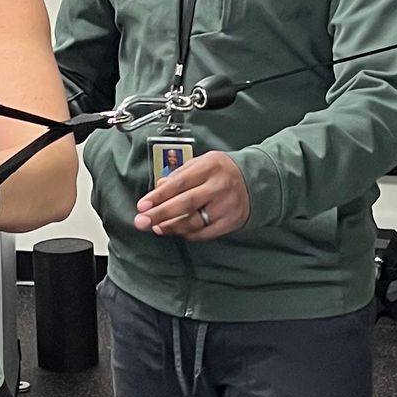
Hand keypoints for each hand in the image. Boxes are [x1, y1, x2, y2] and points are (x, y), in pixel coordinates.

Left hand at [134, 150, 251, 241]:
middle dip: (160, 214)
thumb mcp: (201, 163)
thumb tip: (158, 188)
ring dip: (171, 227)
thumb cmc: (222, 171)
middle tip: (141, 222)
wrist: (254, 181)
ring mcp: (226, 206)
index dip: (158, 196)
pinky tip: (177, 231)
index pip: (179, 183)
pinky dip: (188, 234)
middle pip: (185, 204)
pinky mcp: (231, 222)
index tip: (142, 206)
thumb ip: (179, 174)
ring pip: (194, 222)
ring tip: (156, 227)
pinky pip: (204, 233)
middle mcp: (219, 186)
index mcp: (209, 167)